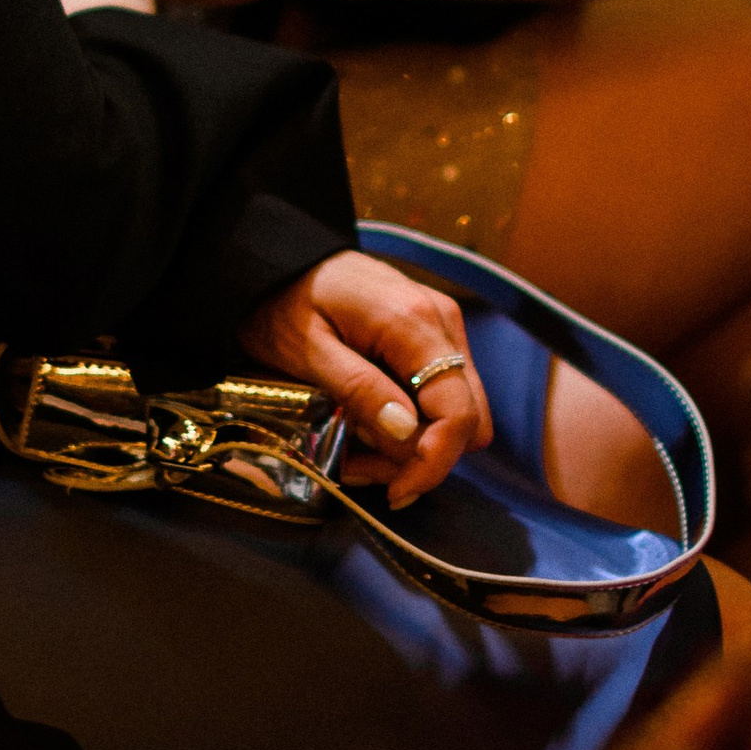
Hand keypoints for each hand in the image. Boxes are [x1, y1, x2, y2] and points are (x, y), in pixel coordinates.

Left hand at [237, 251, 492, 513]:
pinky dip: (413, 422)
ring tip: (355, 450)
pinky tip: (368, 425)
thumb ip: (359, 388)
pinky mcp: (432, 335)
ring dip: (416, 445)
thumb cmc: (284, 299)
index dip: (435, 462)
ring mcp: (443, 327)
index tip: (395, 491)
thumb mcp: (306, 350)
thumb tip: (407, 434)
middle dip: (422, 458)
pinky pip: (442, 394)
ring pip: (460, 411)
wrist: (281, 258)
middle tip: (360, 469)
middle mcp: (443, 322)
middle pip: (470, 419)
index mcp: (414, 323)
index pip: (459, 412)